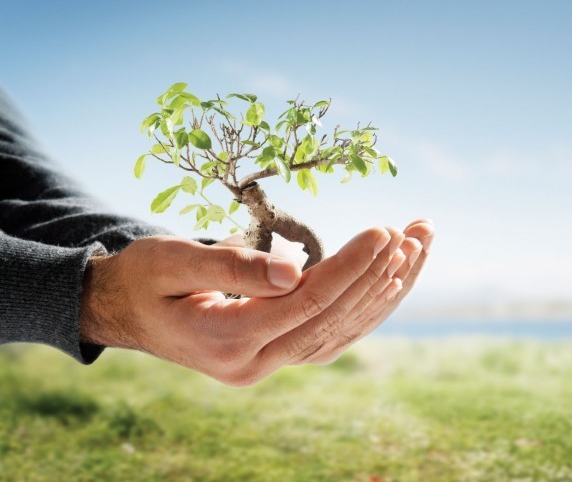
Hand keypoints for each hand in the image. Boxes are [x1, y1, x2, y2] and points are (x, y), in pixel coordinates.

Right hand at [79, 225, 415, 385]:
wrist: (126, 311)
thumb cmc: (144, 277)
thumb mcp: (171, 261)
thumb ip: (231, 267)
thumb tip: (295, 270)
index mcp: (225, 342)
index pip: (306, 304)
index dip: (349, 267)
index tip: (383, 231)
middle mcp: (253, 365)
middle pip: (333, 321)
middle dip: (379, 274)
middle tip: (416, 233)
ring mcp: (268, 366)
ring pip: (342, 332)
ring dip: (384, 290)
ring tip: (419, 247)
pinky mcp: (277, 355)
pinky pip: (333, 335)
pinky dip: (366, 306)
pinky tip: (393, 277)